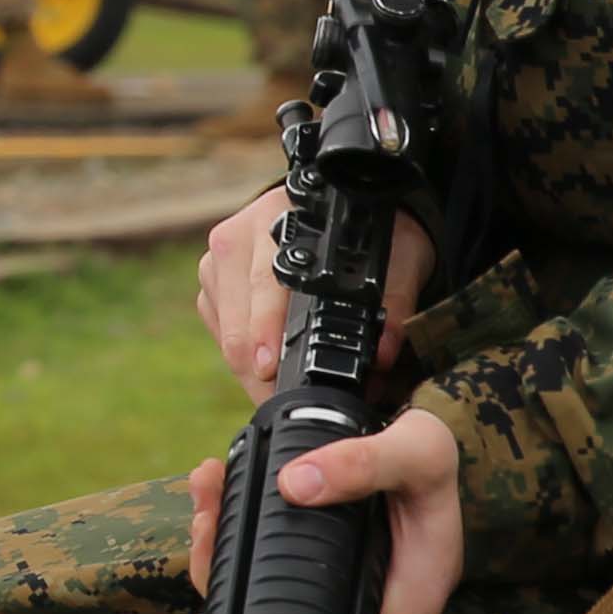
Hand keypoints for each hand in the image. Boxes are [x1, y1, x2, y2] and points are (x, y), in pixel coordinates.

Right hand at [196, 185, 434, 402]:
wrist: (353, 213)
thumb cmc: (375, 233)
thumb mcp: (400, 257)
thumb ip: (396, 302)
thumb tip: (381, 353)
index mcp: (277, 220)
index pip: (262, 284)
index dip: (265, 331)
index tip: (270, 370)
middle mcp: (239, 236)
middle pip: (235, 319)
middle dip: (259, 370)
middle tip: (289, 400)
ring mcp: (219, 261)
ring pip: (224, 332)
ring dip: (251, 367)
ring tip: (288, 386)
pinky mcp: (212, 283)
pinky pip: (218, 332)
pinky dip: (242, 355)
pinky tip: (273, 360)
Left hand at [200, 404, 462, 613]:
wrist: (428, 440)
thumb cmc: (435, 456)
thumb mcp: (418, 451)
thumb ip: (365, 465)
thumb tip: (295, 486)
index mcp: (408, 598)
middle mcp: (372, 601)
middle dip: (236, 583)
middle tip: (209, 528)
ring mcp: (343, 582)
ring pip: (268, 587)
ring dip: (225, 548)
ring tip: (207, 502)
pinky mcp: (320, 558)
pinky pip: (268, 557)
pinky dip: (235, 527)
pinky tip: (217, 494)